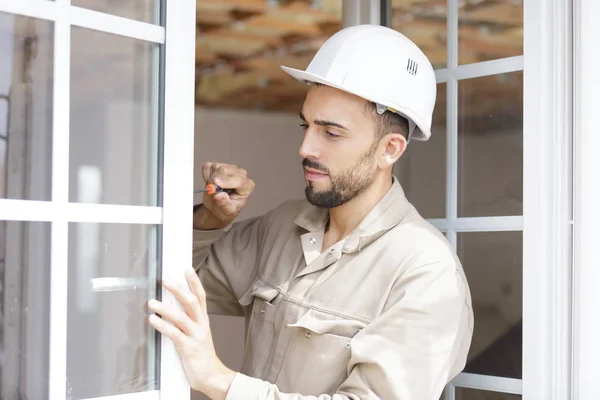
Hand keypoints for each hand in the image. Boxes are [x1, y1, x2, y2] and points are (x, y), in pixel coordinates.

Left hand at [147, 267, 235, 398]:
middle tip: (165, 280)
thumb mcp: (196, 333)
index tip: (187, 269)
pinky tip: (153, 320)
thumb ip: (185, 320)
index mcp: (203, 320)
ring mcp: (196, 336)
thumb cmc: (201, 354)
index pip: (200, 296)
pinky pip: (175, 334)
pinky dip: (163, 326)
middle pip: (192, 302)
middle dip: (179, 289)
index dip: (194, 282)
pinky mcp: (189, 348)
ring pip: (181, 317)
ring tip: (151, 302)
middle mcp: (201, 325)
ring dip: (165, 309)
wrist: (212, 375)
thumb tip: (169, 306)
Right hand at [194, 162, 254, 229]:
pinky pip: (208, 166)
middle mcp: (240, 174)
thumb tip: (218, 195)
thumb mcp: (227, 211)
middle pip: (224, 170)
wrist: (218, 206)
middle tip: (212, 192)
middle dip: (214, 180)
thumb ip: (224, 203)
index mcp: (247, 186)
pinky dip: (206, 174)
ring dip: (210, 179)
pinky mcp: (219, 165)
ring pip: (215, 167)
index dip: (227, 181)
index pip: (239, 180)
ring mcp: (230, 168)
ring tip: (214, 188)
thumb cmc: (226, 209)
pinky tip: (210, 182)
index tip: (216, 182)